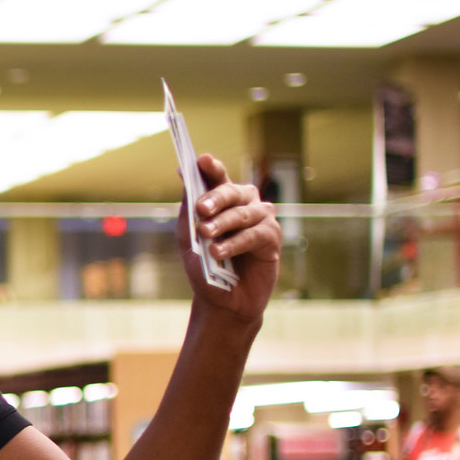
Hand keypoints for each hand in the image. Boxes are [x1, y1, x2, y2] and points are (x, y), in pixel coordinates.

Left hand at [179, 152, 281, 325]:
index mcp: (223, 200)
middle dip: (215, 197)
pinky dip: (235, 243)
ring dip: (223, 223)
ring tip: (206, 235)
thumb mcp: (190, 238)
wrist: (221, 300)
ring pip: (243, 213)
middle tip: (201, 209)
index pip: (218, 178)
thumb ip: (189, 209)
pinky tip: (219, 252)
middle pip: (232, 191)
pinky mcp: (272, 238)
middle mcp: (245, 203)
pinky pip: (255, 234)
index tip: (200, 160)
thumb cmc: (205, 265)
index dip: (211, 168)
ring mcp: (261, 218)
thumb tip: (186, 176)